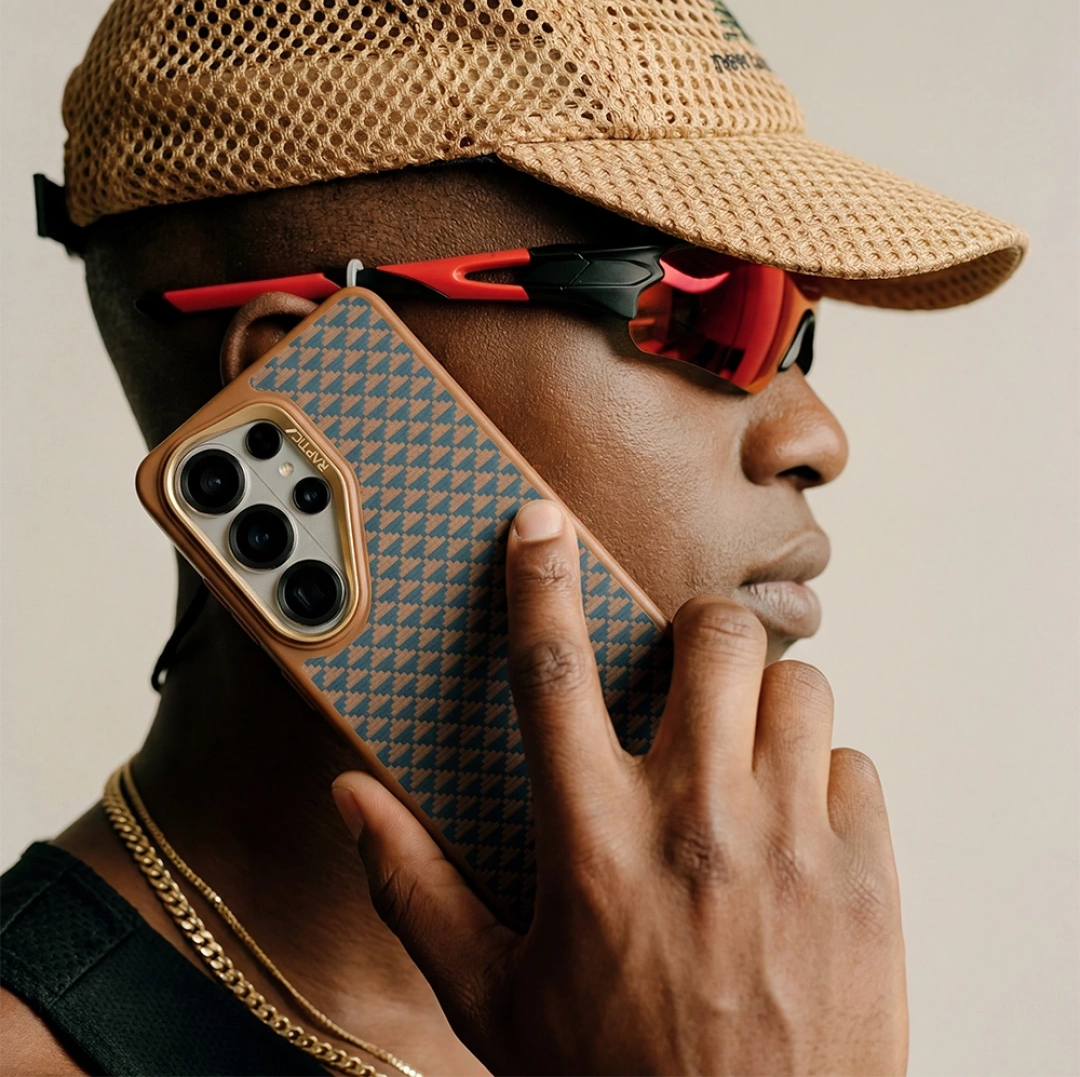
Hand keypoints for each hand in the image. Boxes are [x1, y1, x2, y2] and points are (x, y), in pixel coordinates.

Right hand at [332, 499, 907, 1074]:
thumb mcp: (490, 997)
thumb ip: (413, 886)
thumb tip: (352, 801)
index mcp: (593, 842)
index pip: (552, 673)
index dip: (537, 583)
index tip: (537, 525)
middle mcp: (696, 823)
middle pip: (711, 640)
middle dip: (696, 630)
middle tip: (682, 669)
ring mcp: (792, 842)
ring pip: (797, 686)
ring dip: (764, 703)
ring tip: (739, 753)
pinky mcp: (866, 874)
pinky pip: (855, 766)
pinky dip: (825, 778)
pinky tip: (795, 829)